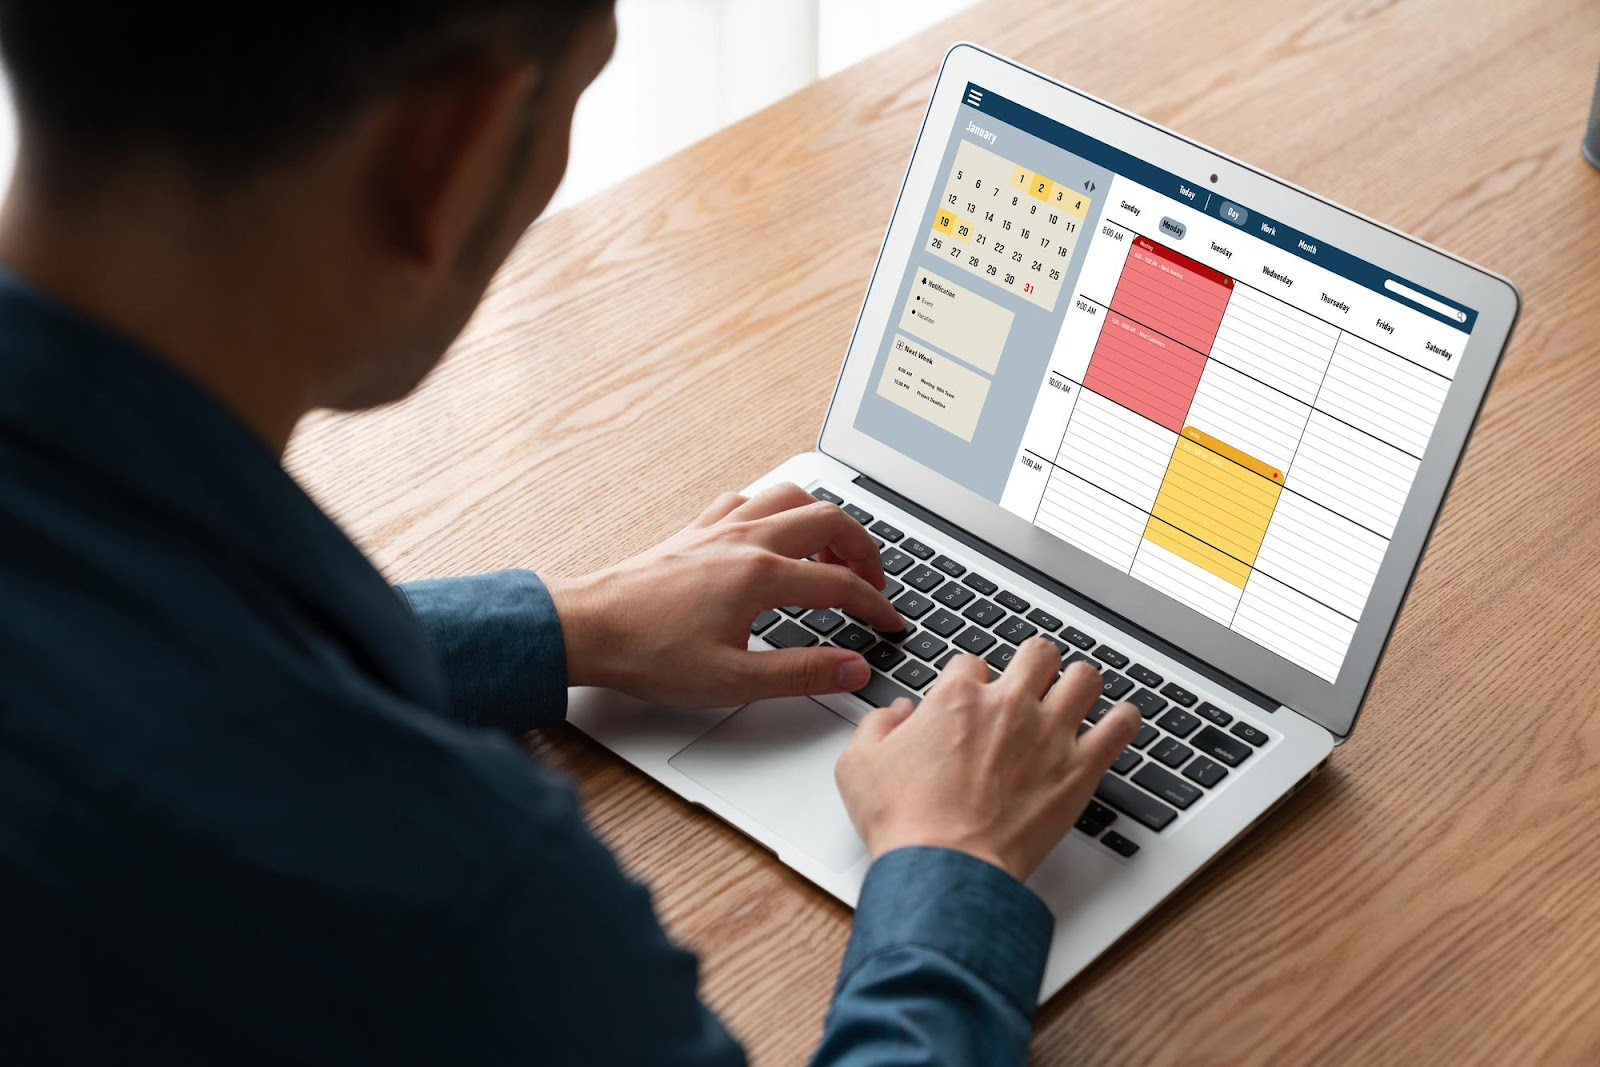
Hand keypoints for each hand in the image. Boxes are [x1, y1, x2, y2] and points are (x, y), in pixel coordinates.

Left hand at [546, 483, 904, 706]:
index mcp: (760, 575)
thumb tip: (853, 669)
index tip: (892, 624)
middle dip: (864, 549)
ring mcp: (718, 529)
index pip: (841, 584)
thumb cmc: (648, 654)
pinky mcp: (695, 531)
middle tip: (876, 582)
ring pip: (791, 498)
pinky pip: (749, 500)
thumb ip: (802, 673)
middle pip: (828, 521)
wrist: (587, 628)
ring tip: (837, 551)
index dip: (876, 606)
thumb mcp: (733, 680)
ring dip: (825, 520)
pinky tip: (774, 533)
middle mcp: (744, 540)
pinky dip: (776, 510)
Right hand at [835, 643, 1141, 881]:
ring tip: (1073, 697)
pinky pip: (1121, 726)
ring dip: (1079, 684)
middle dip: (1033, 665)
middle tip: (1030, 684)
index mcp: (957, 697)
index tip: (970, 700)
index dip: (970, 681)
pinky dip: (1124, 720)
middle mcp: (1009, 705)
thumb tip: (896, 714)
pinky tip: (1117, 723)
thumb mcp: (858, 765)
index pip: (972, 662)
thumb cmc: (906, 823)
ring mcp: (1050, 734)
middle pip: (1037, 653)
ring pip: (1084, 677)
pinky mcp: (1079, 769)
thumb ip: (876, 726)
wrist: (945, 870)